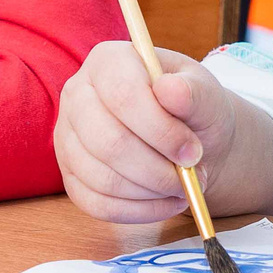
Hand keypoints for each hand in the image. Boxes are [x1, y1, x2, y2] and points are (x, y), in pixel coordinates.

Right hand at [54, 41, 272, 222]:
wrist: (188, 137)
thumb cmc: (194, 109)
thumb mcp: (206, 94)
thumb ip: (194, 92)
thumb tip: (171, 90)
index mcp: (108, 61)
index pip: (123, 96)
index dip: (160, 130)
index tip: (193, 152)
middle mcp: (76, 94)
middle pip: (108, 143)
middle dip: (157, 170)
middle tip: (191, 177)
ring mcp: (66, 137)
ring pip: (102, 179)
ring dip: (151, 192)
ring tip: (182, 188)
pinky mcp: (70, 174)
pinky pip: (97, 204)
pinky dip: (139, 212)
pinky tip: (166, 203)